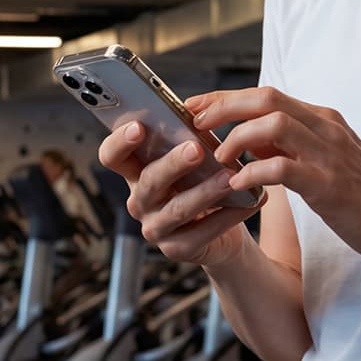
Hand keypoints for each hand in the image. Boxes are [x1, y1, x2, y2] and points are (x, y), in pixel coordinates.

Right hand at [97, 120, 258, 268]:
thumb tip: (198, 110)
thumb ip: (187, 137)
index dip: (120, 142)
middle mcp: (140, 200)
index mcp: (136, 172)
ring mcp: (155, 227)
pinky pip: (202, 232)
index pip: (112, 156)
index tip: (138, 126)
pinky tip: (249, 200)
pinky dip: (228, 216)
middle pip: (149, 180)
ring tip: (229, 177)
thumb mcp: (193, 157)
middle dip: (173, 164)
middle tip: (196, 149)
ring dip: (205, 191)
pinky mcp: (177, 249)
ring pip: (177, 208)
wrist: (223, 226)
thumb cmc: (203, 182)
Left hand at [188, 86, 360, 269]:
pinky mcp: (329, 185)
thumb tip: (249, 141)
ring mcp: (330, 154)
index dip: (224, 98)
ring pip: (272, 124)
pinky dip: (253, 173)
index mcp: (324, 119)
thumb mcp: (326, 162)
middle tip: (193, 125)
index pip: (266, 94)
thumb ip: (291, 147)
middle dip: (221, 107)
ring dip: (236, 139)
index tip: (195, 109)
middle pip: (264, 98)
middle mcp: (326, 128)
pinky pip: (282, 168)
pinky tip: (238, 186)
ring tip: (220, 160)